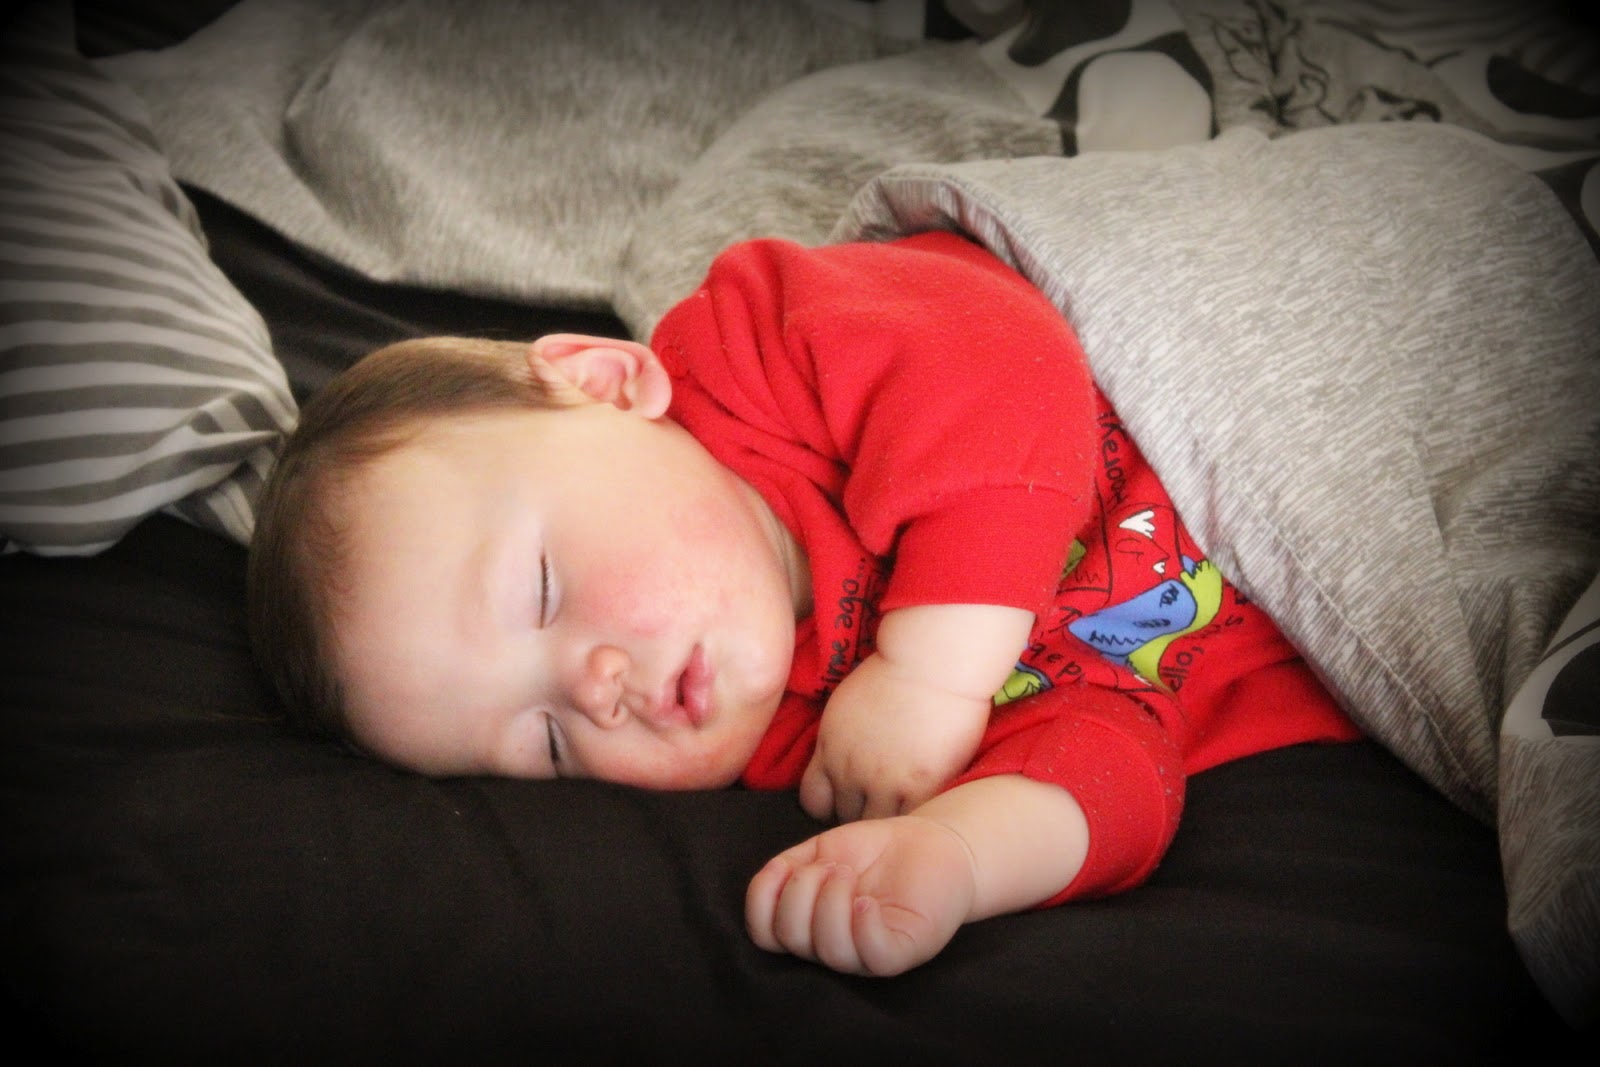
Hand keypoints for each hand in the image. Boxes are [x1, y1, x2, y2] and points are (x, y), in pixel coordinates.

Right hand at [745, 815, 976, 976]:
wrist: (929, 843)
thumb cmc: (874, 850)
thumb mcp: (820, 850)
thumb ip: (788, 866)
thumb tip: (769, 880)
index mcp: (808, 926)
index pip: (765, 934)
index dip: (761, 900)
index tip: (781, 866)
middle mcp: (831, 946)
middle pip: (791, 938)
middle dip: (800, 892)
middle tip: (831, 865)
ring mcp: (865, 954)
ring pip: (829, 950)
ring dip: (830, 901)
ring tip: (847, 872)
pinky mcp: (900, 952)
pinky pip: (872, 954)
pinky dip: (862, 925)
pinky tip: (868, 900)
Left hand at [800, 652, 988, 821]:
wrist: (930, 660)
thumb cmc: (895, 669)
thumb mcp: (845, 704)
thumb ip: (838, 738)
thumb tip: (840, 756)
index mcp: (828, 746)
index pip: (813, 800)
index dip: (831, 804)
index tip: (850, 799)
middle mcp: (848, 769)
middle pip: (844, 817)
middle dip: (862, 813)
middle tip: (884, 804)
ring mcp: (883, 782)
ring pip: (877, 825)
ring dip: (891, 819)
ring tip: (908, 808)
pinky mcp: (920, 786)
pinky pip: (911, 821)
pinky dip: (918, 819)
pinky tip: (928, 807)